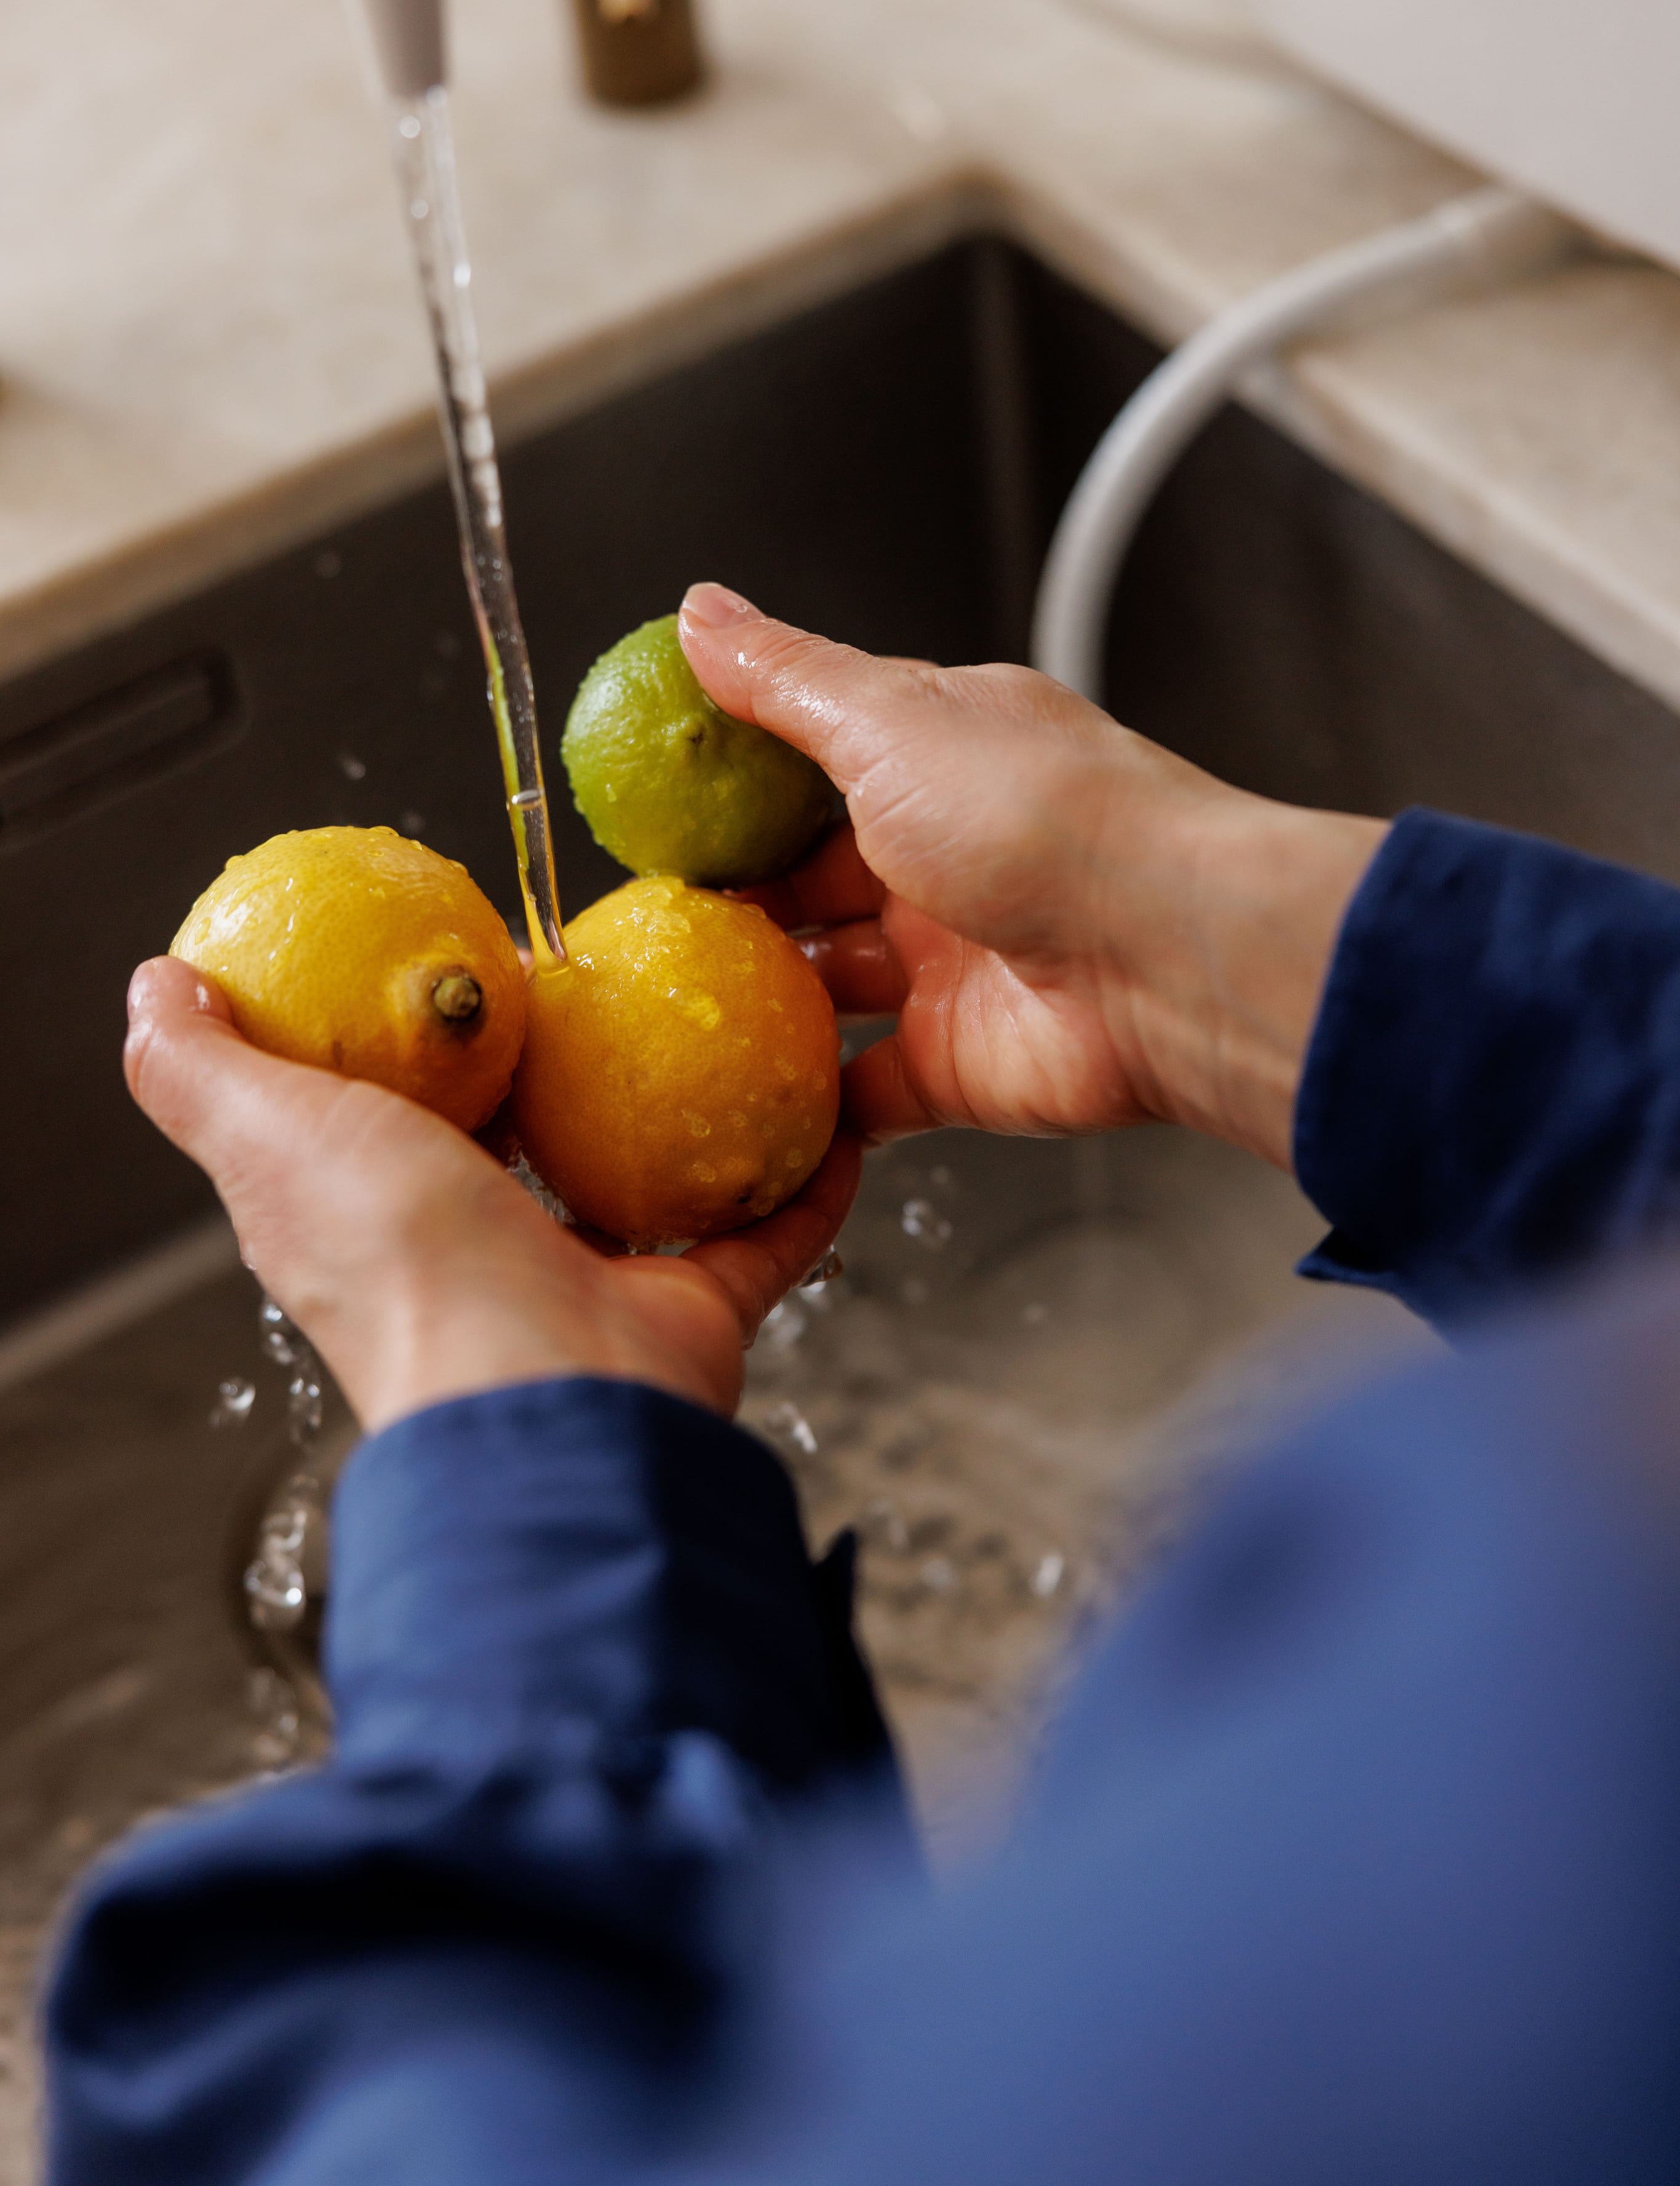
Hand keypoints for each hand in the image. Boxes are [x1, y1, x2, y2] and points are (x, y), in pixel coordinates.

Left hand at [124, 957, 858, 1432]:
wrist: (547, 1404)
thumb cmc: (404, 1268)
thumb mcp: (270, 1132)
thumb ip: (202, 1066)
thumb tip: (154, 987)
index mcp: (387, 1213)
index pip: (394, 1118)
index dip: (421, 1045)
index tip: (466, 964)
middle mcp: (488, 1252)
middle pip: (532, 1142)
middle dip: (569, 1071)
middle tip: (618, 974)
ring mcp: (594, 1284)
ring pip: (657, 1182)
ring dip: (699, 1115)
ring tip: (740, 1023)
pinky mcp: (691, 1311)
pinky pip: (766, 1232)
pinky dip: (808, 1180)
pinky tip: (836, 1112)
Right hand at [679, 585, 1384, 1168]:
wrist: (1166, 960)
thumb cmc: (1053, 820)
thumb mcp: (891, 719)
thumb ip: (788, 681)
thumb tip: (703, 612)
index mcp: (944, 758)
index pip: (824, 760)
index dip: (740, 781)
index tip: (656, 800)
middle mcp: (951, 858)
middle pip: (818, 877)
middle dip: (737, 893)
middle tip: (647, 906)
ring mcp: (954, 965)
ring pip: (832, 981)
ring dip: (761, 989)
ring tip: (670, 993)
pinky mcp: (957, 1064)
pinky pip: (865, 1090)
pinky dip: (809, 1100)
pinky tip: (740, 1094)